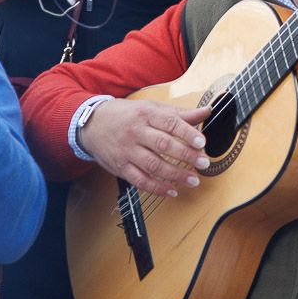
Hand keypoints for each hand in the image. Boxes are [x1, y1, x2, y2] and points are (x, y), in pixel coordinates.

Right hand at [80, 99, 210, 197]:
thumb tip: (206, 112)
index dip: (187, 133)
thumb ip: (179, 113)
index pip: (170, 123)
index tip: (202, 142)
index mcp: (146, 114)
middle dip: (186, 155)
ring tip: (193, 180)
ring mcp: (127, 151)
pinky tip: (171, 190)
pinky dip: (156, 188)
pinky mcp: (120, 167)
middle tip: (203, 163)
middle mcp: (136, 133)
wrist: (91, 124)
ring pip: (153, 165)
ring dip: (175, 175)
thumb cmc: (127, 115)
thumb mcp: (152, 107)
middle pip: (163, 145)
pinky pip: (139, 180)